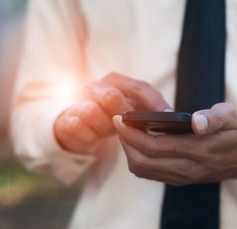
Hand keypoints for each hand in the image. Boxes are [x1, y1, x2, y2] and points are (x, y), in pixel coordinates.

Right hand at [54, 72, 171, 153]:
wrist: (76, 129)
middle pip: (112, 96)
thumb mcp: (131, 115)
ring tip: (107, 132)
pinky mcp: (66, 119)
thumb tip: (170, 119)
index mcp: (117, 83)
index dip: (155, 102)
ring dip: (103, 126)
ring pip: (92, 110)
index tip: (169, 117)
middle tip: (137, 130)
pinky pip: (75, 125)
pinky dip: (86, 134)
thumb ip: (147, 112)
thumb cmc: (110, 121)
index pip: (140, 87)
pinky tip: (91, 137)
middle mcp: (97, 88)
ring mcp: (79, 102)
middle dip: (125, 114)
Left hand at [113, 103, 236, 185]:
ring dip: (129, 151)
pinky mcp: (179, 180)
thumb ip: (214, 118)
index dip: (133, 134)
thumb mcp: (231, 117)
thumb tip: (196, 122)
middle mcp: (188, 170)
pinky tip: (138, 142)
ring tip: (127, 131)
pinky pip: (150, 173)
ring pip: (143, 170)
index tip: (121, 118)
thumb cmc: (235, 132)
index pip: (155, 147)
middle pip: (143, 161)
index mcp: (199, 152)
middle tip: (119, 122)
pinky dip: (138, 158)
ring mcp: (182, 178)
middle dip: (126, 141)